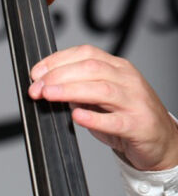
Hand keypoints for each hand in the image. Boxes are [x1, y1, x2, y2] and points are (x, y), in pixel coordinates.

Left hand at [28, 44, 177, 171]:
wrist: (160, 141)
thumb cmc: (128, 119)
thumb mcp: (103, 100)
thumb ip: (80, 92)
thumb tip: (51, 88)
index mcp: (117, 68)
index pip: (86, 54)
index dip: (58, 61)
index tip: (36, 73)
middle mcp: (127, 79)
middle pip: (91, 68)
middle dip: (58, 76)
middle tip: (36, 88)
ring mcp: (133, 101)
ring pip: (101, 89)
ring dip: (71, 91)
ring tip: (49, 95)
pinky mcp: (137, 125)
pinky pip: (114, 121)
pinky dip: (94, 118)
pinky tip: (77, 117)